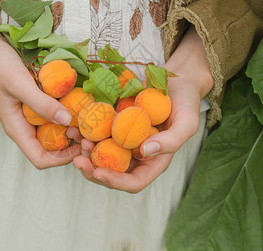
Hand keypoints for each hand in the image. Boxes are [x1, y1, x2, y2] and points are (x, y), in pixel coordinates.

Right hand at [0, 14, 80, 168]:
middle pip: (51, 147)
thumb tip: (67, 120)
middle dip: (72, 143)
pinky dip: (67, 111)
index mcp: (17, 129)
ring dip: (72, 127)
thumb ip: (41, 103)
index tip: (82, 143)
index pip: (40, 158)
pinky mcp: (37, 101)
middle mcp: (25, 126)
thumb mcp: (20, 84)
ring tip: (86, 115)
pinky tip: (78, 101)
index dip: (62, 158)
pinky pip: (55, 112)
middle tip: (89, 128)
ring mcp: (31, 114)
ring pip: (55, 130)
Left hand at [73, 26, 213, 192]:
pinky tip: (74, 126)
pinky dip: (84, 132)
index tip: (98, 172)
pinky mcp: (114, 125)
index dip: (115, 182)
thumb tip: (145, 152)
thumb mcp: (187, 122)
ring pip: (100, 155)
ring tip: (75, 137)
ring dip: (85, 151)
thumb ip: (171, 141)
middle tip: (78, 159)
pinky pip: (97, 133)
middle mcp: (136, 155)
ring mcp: (123, 141)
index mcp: (153, 162)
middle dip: (92, 169)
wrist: (177, 81)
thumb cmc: (186, 103)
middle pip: (111, 173)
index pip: (134, 182)